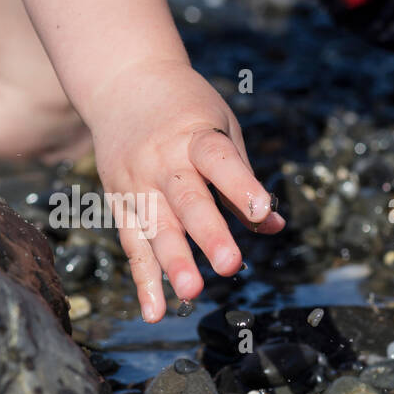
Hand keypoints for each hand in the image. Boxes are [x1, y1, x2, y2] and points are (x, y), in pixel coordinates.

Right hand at [88, 58, 283, 320]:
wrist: (122, 82)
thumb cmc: (187, 111)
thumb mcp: (223, 130)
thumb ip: (244, 180)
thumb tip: (274, 225)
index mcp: (195, 137)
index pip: (219, 161)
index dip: (241, 185)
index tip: (262, 210)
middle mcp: (161, 161)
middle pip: (187, 201)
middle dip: (209, 235)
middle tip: (231, 266)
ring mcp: (136, 182)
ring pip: (155, 228)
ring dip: (172, 264)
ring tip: (191, 294)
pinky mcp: (119, 202)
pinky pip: (133, 245)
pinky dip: (144, 280)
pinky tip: (156, 312)